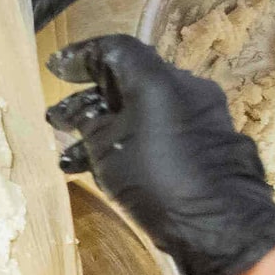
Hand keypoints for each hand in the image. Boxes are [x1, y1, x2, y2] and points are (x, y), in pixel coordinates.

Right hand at [46, 34, 274, 274]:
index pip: (114, 50)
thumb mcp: (106, 148)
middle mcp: (184, 87)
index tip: (55, 69)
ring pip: (143, 112)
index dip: (81, 57)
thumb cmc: (155, 177)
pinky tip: (106, 170)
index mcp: (158, 78)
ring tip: (72, 155)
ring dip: (107, 128)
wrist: (219, 224)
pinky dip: (133, 143)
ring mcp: (201, 116)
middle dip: (89, 100)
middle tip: (59, 120)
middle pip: (129, 81)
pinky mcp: (209, 144)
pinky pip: (162, 133)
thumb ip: (88, 121)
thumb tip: (78, 110)